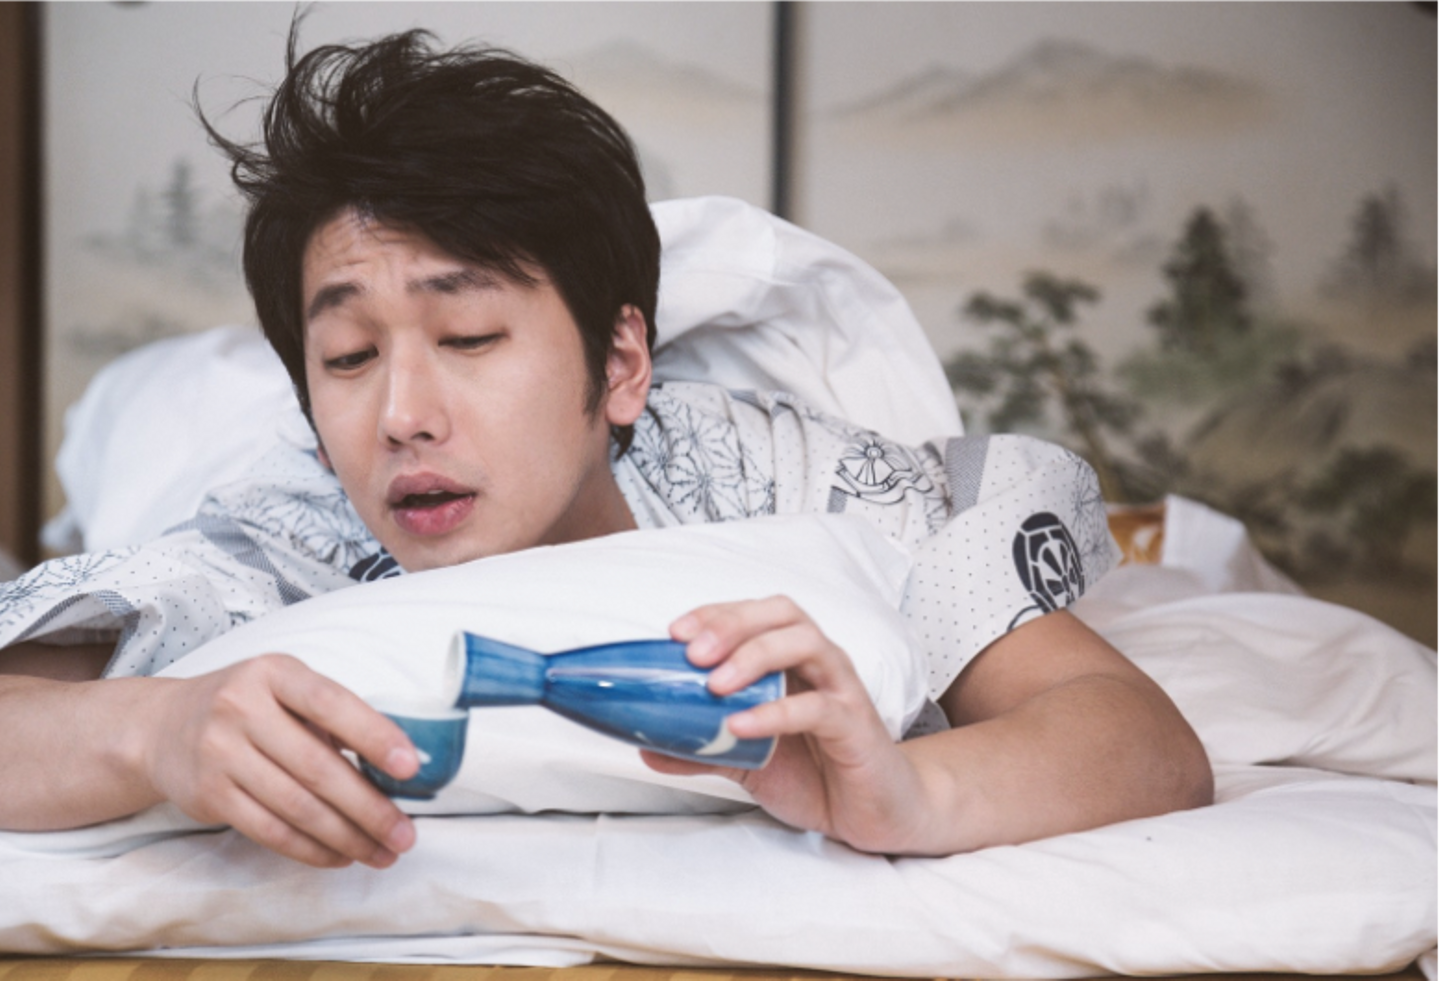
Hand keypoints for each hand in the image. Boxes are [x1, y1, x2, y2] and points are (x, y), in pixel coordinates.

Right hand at [137, 653, 419, 867]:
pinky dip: (311, 849)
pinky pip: (270, 830)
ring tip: (382, 852)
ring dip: (347, 837)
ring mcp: (220, 753)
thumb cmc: (247, 706)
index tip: (411, 766)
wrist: (162, 726)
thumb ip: (332, 718)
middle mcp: (242, 708)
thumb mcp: (284, 689)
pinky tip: (340, 855)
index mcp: (274, 673)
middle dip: (370, 807)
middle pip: (318, 767)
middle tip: (406, 834)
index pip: (331, 703)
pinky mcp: (208, 795)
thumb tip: (397, 764)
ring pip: (297, 806)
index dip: (374, 735)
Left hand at [642, 596, 929, 853]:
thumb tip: (645, 746)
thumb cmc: (818, 772)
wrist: (876, 813)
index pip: (756, 614)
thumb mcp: (747, 760)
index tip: (675, 632)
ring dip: (756, 654)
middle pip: (782, 614)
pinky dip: (777, 711)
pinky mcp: (857, 727)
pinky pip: (819, 707)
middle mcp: (820, 663)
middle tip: (693, 652)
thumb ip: (702, 749)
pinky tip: (743, 725)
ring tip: (715, 684)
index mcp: (793, 660)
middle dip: (733, 624)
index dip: (716, 613)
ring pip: (806, 644)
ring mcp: (842, 690)